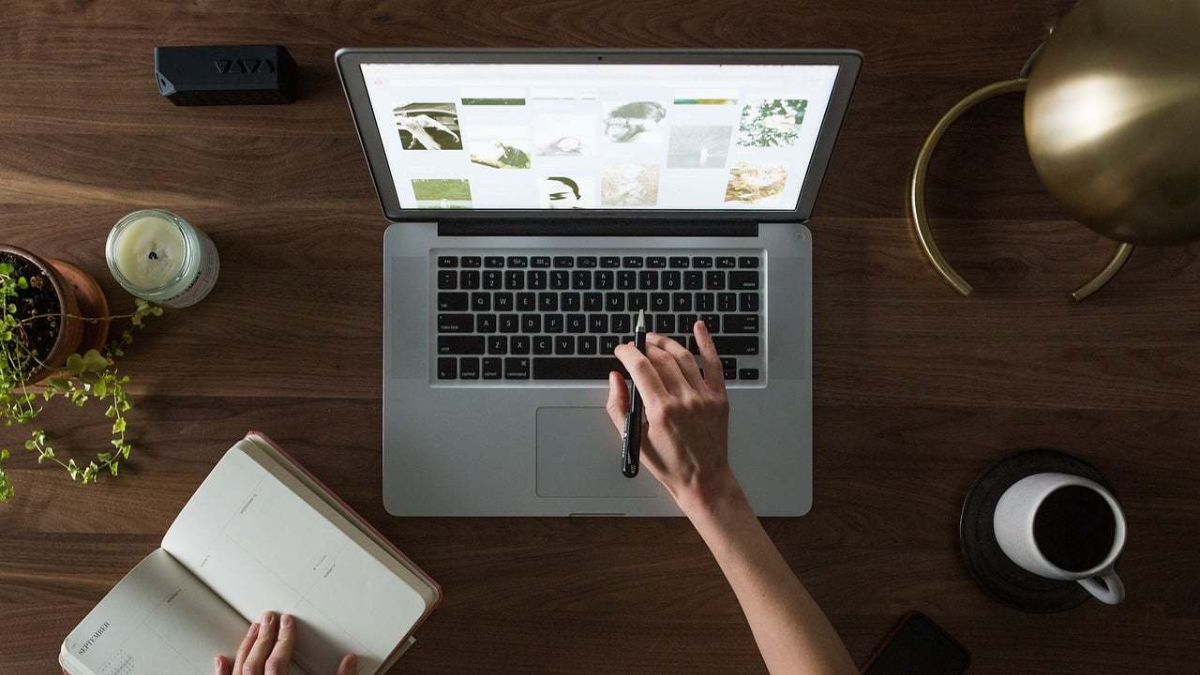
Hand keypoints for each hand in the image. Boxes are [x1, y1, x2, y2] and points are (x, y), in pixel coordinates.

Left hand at [215, 611, 356, 674]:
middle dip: (264, 637)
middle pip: (257, 662)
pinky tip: (221, 659)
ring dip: (246, 647)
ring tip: (253, 629)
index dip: (285, 639)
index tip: (288, 622)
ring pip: (241, 670)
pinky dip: (222, 672)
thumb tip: (350, 661)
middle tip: (269, 617)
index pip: (279, 660)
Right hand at [606, 321, 741, 513]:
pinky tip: (699, 328)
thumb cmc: (669, 464)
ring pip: (683, 357)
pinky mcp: (719, 397)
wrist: (703, 479)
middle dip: (644, 347)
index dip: (628, 352)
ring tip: (654, 339)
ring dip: (666, 343)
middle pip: (661, 358)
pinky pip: (714, 364)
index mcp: (661, 410)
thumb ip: (618, 406)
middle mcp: (684, 400)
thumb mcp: (633, 439)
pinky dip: (707, 343)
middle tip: (635, 346)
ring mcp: (704, 397)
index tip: (621, 350)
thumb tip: (615, 378)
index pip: (641, 367)